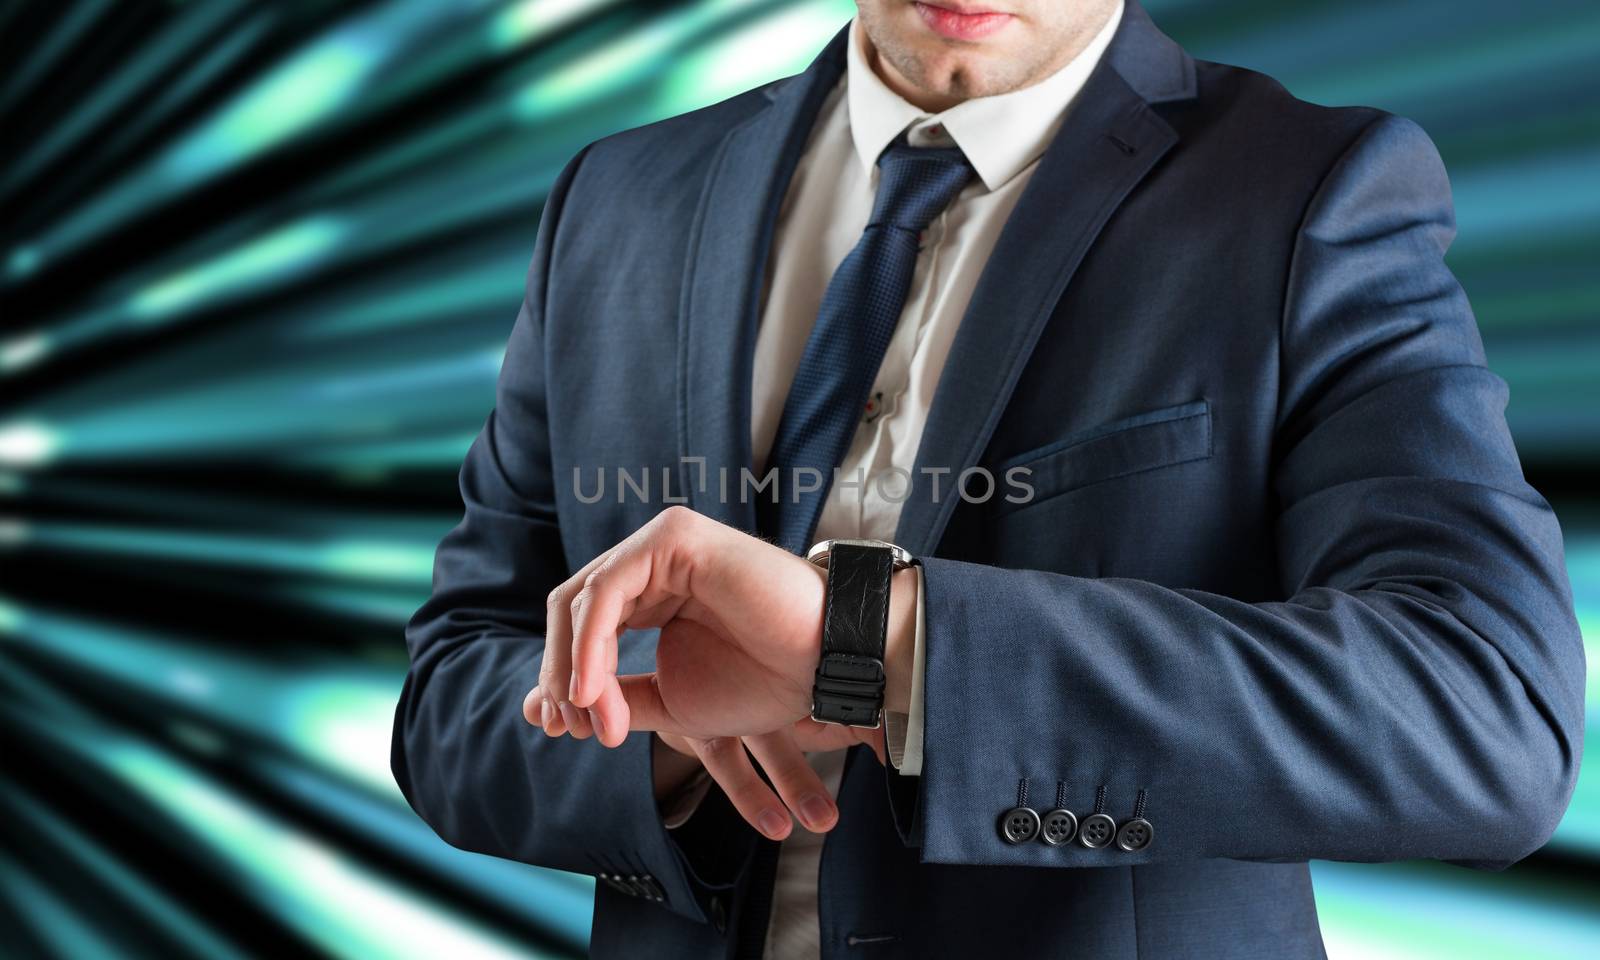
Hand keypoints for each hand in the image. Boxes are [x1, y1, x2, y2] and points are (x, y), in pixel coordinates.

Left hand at [521, 506, 912, 836]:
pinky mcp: (675, 539)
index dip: (561, 678)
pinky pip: (607, 590)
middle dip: (559, 673)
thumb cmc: (765, 681)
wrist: (828, 665)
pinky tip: (593, 690)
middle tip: (570, 728)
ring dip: (574, 668)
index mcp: (652, 591)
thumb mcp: (672, 699)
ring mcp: (663, 544)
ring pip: (580, 600)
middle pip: (569, 609)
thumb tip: (543, 709)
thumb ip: (614, 697)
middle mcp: (653, 560)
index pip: (579, 625)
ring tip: (593, 720)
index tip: (564, 731)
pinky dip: (589, 645)